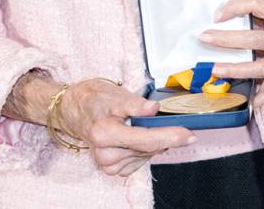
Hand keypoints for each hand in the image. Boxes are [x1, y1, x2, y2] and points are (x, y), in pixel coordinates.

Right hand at [55, 79, 193, 176]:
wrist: (74, 110)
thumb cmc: (93, 100)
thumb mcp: (115, 94)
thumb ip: (136, 104)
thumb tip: (154, 109)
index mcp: (104, 133)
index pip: (145, 140)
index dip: (171, 137)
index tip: (189, 135)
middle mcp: (105, 153)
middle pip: (149, 149)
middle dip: (165, 136)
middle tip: (173, 124)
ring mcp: (108, 164)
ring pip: (147, 155)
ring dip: (154, 141)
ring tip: (142, 124)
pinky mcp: (113, 169)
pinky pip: (140, 160)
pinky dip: (145, 148)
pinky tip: (137, 136)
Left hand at [201, 0, 263, 107]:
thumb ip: (259, 12)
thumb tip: (224, 15)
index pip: (256, 5)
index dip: (235, 7)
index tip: (217, 15)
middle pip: (253, 39)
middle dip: (226, 40)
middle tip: (205, 38)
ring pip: (260, 67)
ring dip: (235, 69)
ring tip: (215, 69)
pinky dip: (262, 97)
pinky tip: (251, 101)